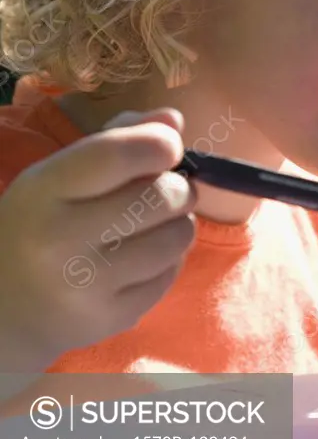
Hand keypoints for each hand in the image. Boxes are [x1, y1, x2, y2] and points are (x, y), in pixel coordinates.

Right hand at [0, 108, 196, 370]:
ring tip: (154, 223)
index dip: (159, 143)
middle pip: (161, 196)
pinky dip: (169, 257)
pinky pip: (172, 272)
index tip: (168, 147)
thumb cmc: (39, 224)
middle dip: (178, 186)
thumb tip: (173, 120)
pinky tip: (142, 256)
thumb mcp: (59, 174)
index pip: (116, 155)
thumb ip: (117, 138)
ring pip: (177, 235)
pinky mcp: (114, 318)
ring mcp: (89, 285)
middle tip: (166, 189)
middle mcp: (63, 240)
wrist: (6, 308)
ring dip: (179, 222)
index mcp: (45, 191)